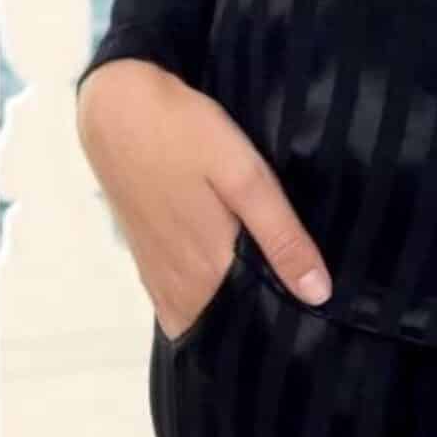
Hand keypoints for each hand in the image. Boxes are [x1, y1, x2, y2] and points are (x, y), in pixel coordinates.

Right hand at [76, 58, 332, 339]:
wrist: (117, 111)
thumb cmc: (185, 137)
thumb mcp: (245, 177)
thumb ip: (280, 236)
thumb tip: (318, 295)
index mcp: (208, 271)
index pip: (249, 325)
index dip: (280, 325)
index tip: (309, 322)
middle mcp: (178, 285)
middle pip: (223, 325)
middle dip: (255, 321)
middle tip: (295, 306)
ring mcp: (157, 273)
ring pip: (199, 315)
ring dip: (227, 313)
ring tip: (267, 293)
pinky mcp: (145, 256)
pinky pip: (177, 300)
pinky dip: (201, 301)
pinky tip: (225, 278)